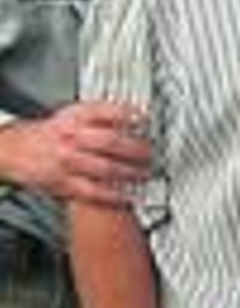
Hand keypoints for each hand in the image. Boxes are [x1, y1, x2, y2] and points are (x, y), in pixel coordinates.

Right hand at [0, 102, 149, 203]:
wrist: (19, 149)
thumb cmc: (55, 131)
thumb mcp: (76, 112)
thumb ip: (106, 112)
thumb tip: (140, 115)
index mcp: (76, 117)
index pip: (107, 112)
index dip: (129, 115)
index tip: (147, 120)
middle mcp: (71, 138)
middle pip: (110, 142)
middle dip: (137, 149)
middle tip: (152, 153)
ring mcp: (67, 162)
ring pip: (105, 168)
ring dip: (130, 173)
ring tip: (145, 173)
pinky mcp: (63, 183)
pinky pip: (93, 192)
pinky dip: (114, 195)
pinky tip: (129, 195)